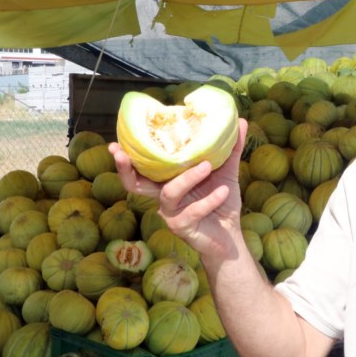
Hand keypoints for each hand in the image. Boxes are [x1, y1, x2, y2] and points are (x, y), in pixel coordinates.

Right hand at [110, 118, 247, 257]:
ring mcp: (170, 213)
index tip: (115, 144)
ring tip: (208, 166)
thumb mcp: (227, 172)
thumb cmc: (222, 202)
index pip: (142, 168)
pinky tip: (223, 191)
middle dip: (126, 168)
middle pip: (134, 184)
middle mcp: (163, 196)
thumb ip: (231, 149)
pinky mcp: (182, 227)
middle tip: (124, 152)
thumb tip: (240, 121)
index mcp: (168, 181)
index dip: (126, 158)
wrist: (231, 235)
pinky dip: (210, 199)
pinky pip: (193, 210)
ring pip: (169, 192)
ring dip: (188, 177)